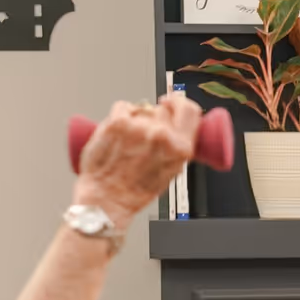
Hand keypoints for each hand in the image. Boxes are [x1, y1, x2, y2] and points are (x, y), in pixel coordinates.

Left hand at [72, 94, 201, 226]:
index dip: (181, 103)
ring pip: (142, 108)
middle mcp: (163, 136)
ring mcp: (140, 128)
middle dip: (155, 115)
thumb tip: (176, 129)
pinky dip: (120, 114)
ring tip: (128, 138)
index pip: (191, 111)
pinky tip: (118, 129)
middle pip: (164, 109)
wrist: (108, 197)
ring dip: (137, 117)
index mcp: (181, 148)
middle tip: (145, 127)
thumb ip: (177, 148)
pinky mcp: (118, 123)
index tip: (174, 103)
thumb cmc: (136, 190)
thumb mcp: (171, 171)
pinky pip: (123, 106)